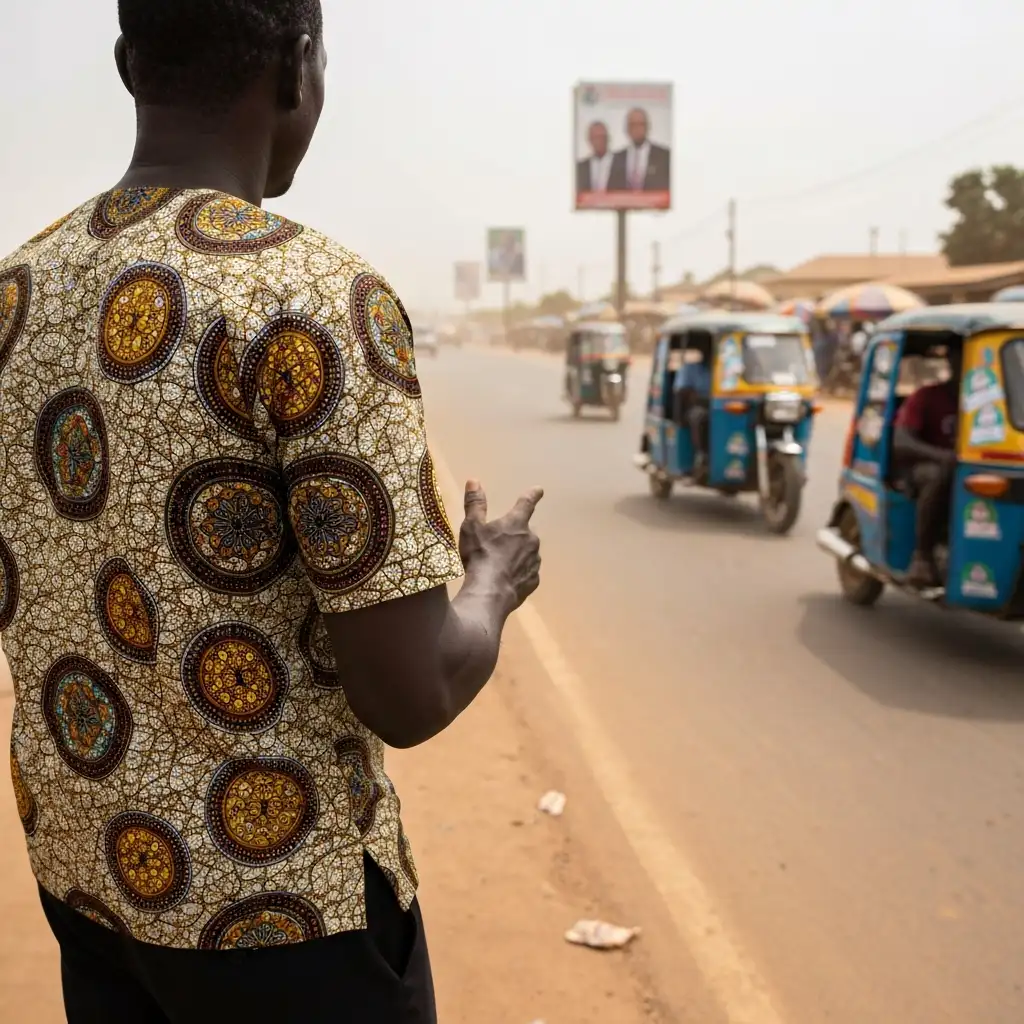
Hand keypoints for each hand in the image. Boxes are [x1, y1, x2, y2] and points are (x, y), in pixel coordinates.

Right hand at [459, 480, 542, 611]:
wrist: (490, 593)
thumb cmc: (480, 555)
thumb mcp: (472, 527)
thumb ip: (475, 504)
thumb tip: (474, 480)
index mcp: (517, 523)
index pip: (527, 503)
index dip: (532, 495)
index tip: (539, 490)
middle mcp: (531, 539)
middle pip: (527, 531)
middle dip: (517, 534)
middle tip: (500, 542)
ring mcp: (535, 561)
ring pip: (529, 552)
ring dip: (519, 553)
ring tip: (500, 563)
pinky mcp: (534, 580)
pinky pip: (528, 572)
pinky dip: (519, 572)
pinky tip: (506, 578)